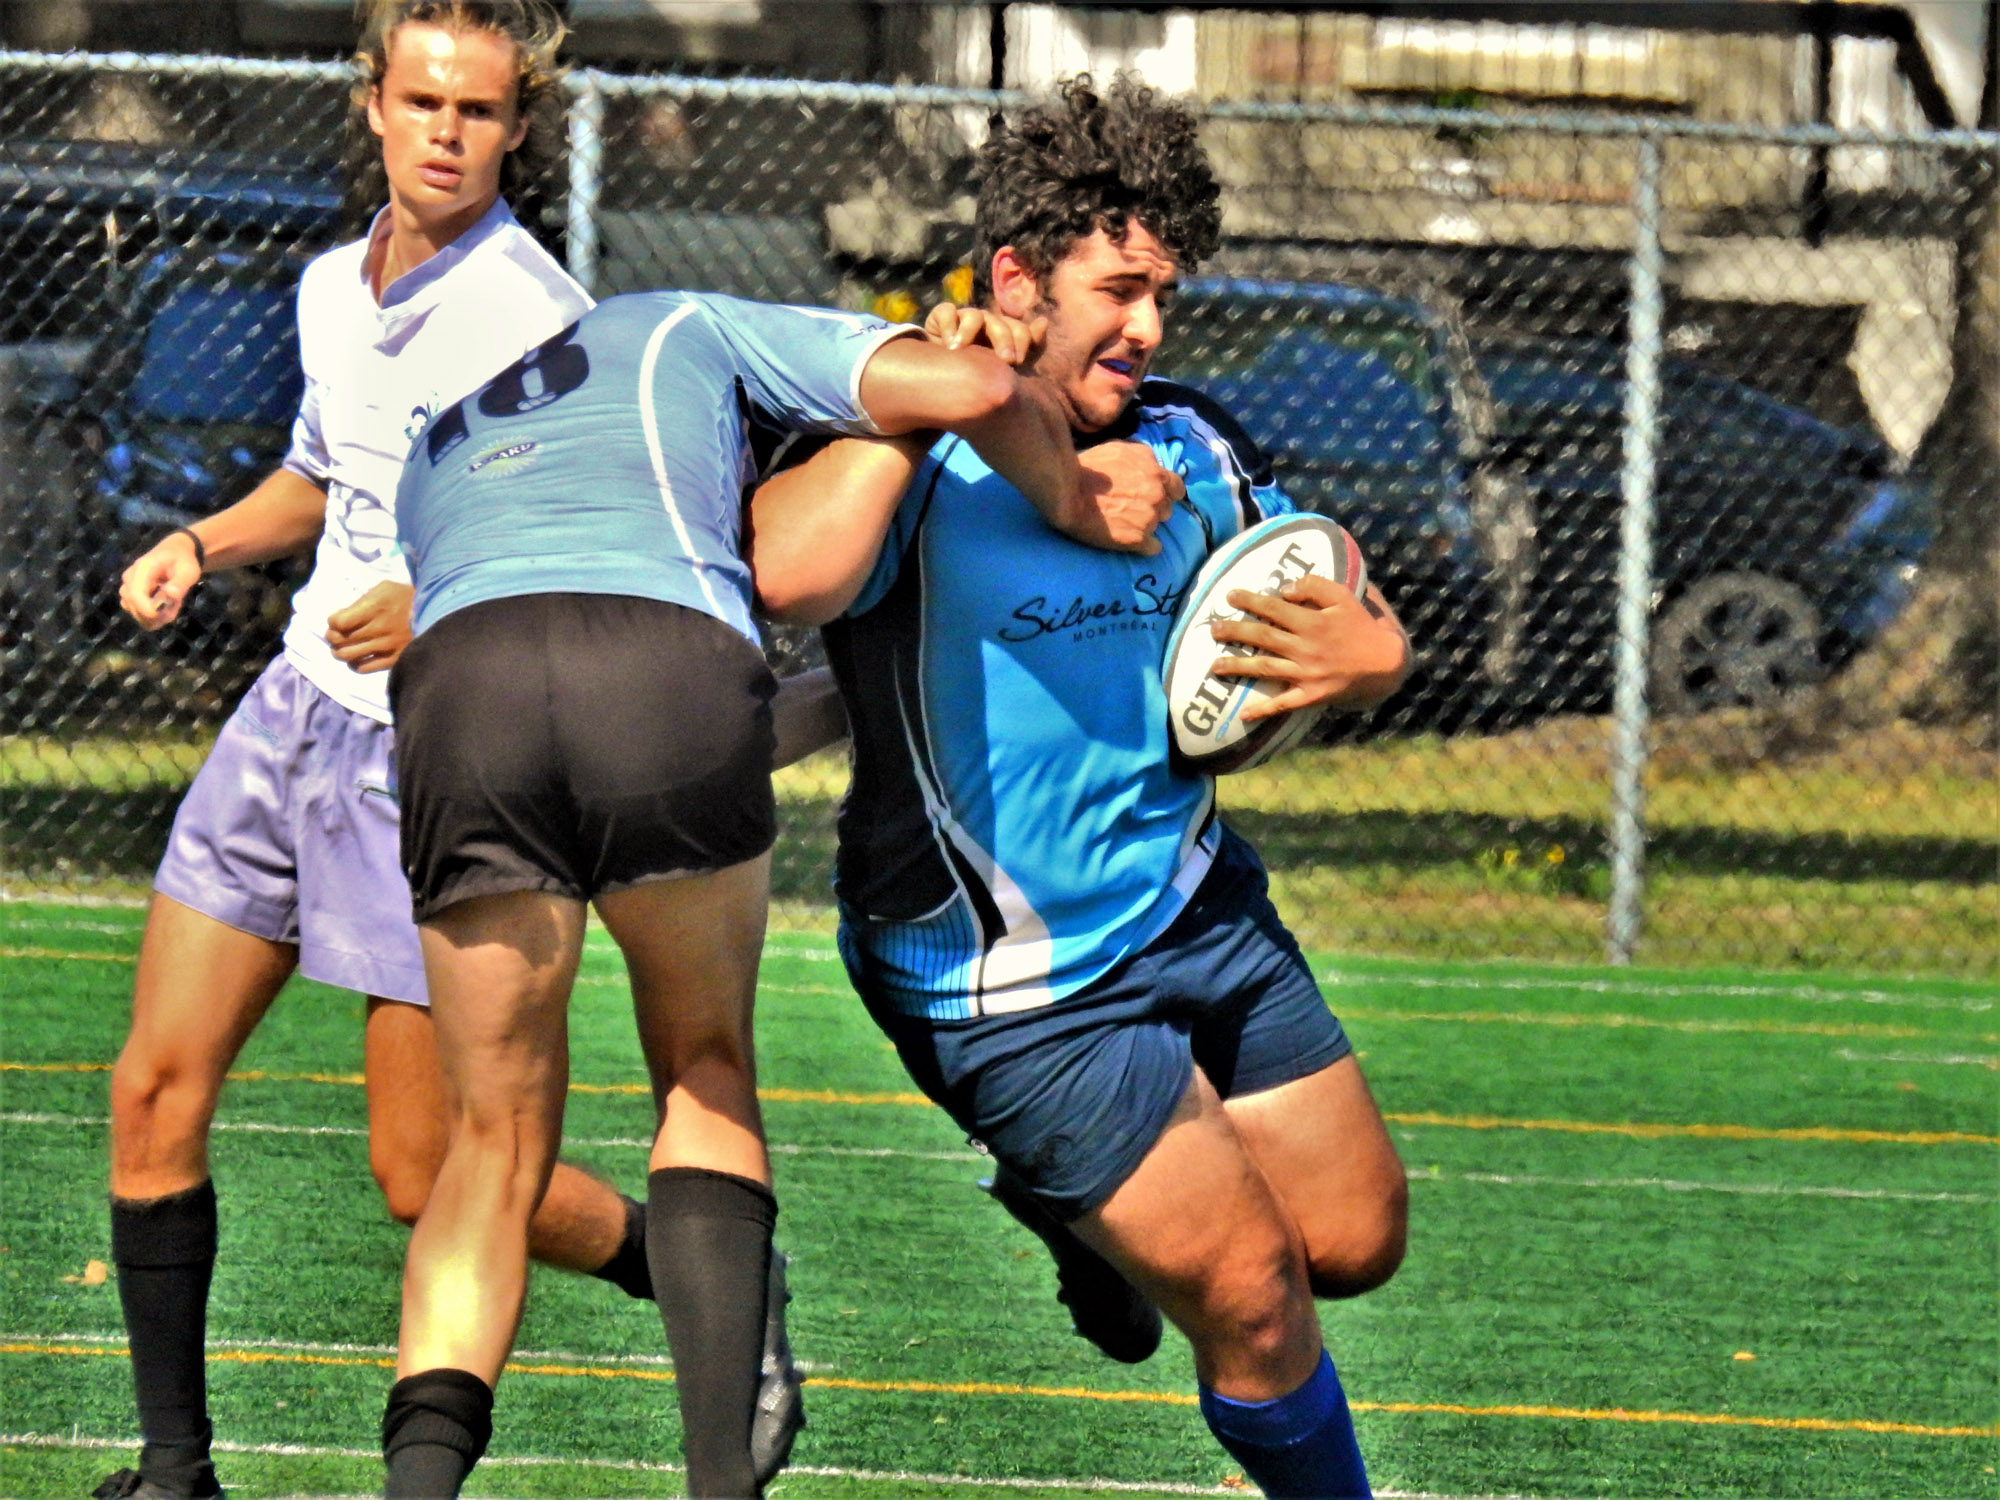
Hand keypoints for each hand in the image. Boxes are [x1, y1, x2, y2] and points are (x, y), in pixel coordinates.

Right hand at [119, 531, 202, 629]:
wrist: (175, 552)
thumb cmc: (183, 560)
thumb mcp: (189, 570)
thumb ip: (181, 583)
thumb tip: (171, 595)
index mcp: (143, 568)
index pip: (136, 593)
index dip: (146, 610)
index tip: (166, 618)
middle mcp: (129, 577)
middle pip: (133, 606)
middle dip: (156, 615)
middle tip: (177, 606)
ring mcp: (127, 586)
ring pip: (135, 612)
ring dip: (156, 616)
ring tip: (173, 603)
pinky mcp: (129, 595)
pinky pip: (137, 612)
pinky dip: (152, 616)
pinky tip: (165, 606)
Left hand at [324, 580, 413, 673]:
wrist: (436, 611)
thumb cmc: (405, 597)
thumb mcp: (383, 588)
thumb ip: (360, 602)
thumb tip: (340, 617)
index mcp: (375, 607)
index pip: (338, 622)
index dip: (332, 622)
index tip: (337, 620)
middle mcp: (379, 628)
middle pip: (340, 640)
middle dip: (332, 637)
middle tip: (336, 635)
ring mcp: (387, 646)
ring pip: (348, 656)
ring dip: (340, 652)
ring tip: (344, 648)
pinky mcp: (394, 659)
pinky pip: (364, 668)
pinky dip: (356, 664)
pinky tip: (359, 657)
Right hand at [923, 303, 1045, 365]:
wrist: (943, 371)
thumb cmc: (978, 368)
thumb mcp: (1006, 366)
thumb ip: (1030, 348)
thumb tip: (1044, 321)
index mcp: (1006, 332)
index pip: (1020, 330)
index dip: (1022, 342)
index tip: (1018, 363)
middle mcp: (988, 322)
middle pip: (999, 323)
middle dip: (1004, 340)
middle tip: (1005, 360)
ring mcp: (965, 317)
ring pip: (974, 316)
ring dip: (969, 331)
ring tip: (962, 349)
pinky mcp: (942, 316)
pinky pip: (946, 312)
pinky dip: (948, 326)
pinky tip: (948, 345)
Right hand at [1068, 441, 1182, 555]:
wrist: (1068, 494)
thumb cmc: (1089, 468)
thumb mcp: (1119, 448)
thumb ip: (1141, 457)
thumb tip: (1150, 463)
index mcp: (1156, 473)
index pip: (1177, 487)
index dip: (1167, 493)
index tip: (1157, 497)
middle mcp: (1157, 495)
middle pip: (1167, 508)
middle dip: (1154, 509)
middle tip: (1132, 509)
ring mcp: (1150, 518)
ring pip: (1158, 526)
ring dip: (1146, 525)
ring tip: (1124, 523)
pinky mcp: (1138, 539)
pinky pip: (1153, 548)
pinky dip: (1144, 546)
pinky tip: (1130, 541)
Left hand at [1208, 572, 1408, 716]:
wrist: (1386, 663)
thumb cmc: (1362, 626)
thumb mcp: (1345, 597)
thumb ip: (1315, 587)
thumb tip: (1284, 590)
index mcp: (1312, 622)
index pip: (1273, 609)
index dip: (1250, 601)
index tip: (1230, 596)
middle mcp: (1304, 648)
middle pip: (1262, 637)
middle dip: (1234, 631)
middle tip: (1212, 629)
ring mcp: (1305, 674)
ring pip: (1264, 668)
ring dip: (1237, 666)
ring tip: (1213, 666)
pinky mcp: (1310, 695)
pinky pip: (1283, 704)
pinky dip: (1263, 710)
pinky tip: (1243, 715)